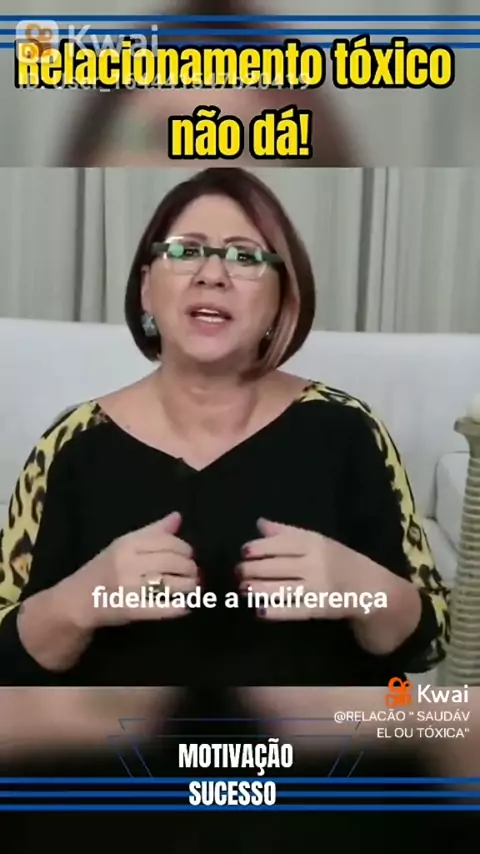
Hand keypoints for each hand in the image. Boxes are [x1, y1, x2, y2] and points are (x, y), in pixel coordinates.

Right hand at [64, 512, 197, 628]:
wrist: (76, 600)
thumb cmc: (103, 569)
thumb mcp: (124, 545)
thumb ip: (152, 532)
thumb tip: (177, 517)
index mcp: (127, 544)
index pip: (167, 541)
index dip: (185, 549)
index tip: (189, 556)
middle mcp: (127, 563)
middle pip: (172, 562)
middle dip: (190, 568)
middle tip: (194, 574)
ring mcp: (128, 587)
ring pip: (171, 584)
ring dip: (189, 587)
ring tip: (193, 588)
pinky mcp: (130, 610)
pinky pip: (161, 608)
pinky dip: (178, 608)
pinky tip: (186, 608)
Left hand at [238, 518, 363, 620]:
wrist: (371, 588)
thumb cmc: (340, 561)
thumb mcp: (318, 541)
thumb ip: (288, 533)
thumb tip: (260, 524)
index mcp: (315, 543)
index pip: (281, 543)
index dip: (259, 547)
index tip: (244, 551)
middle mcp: (316, 563)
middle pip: (277, 565)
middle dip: (252, 569)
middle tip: (238, 572)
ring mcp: (317, 587)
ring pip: (281, 588)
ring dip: (258, 589)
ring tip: (243, 588)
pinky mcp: (319, 609)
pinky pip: (292, 610)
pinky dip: (274, 611)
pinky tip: (259, 610)